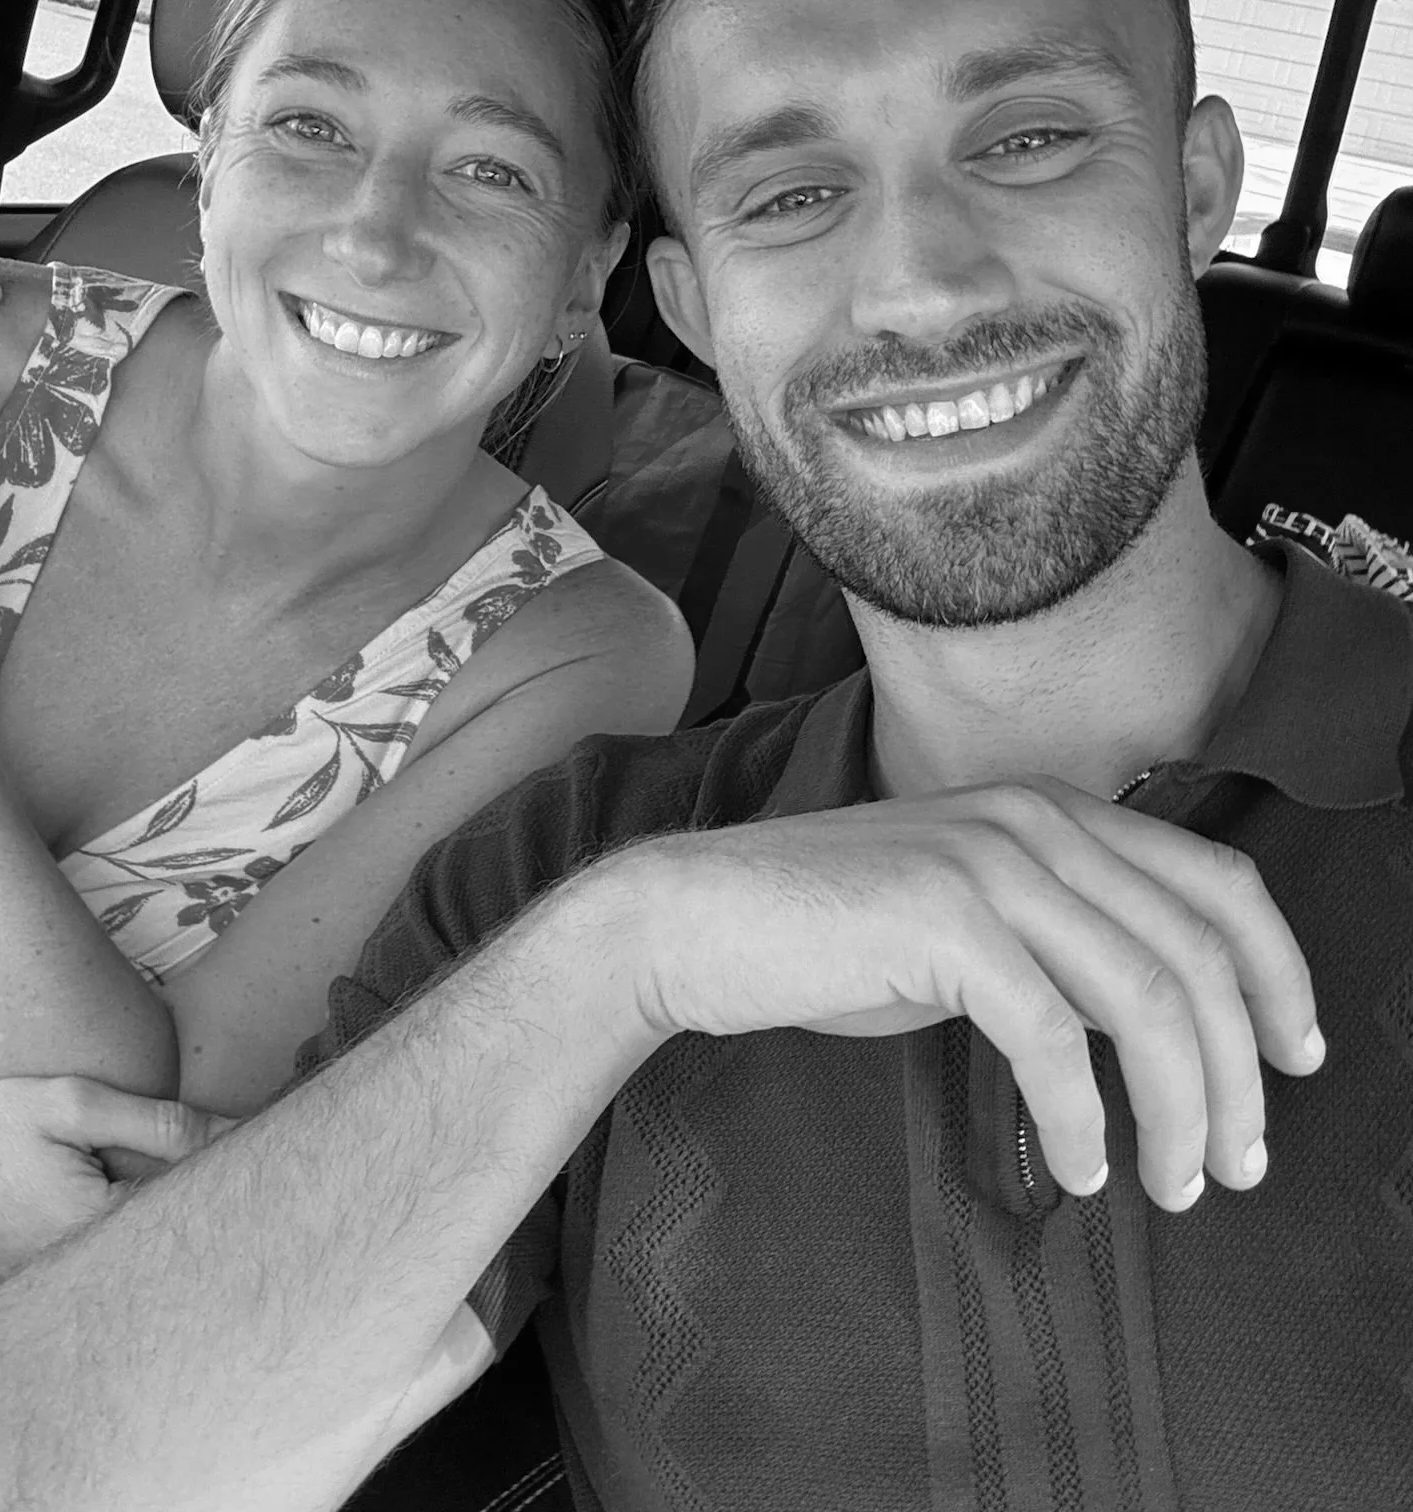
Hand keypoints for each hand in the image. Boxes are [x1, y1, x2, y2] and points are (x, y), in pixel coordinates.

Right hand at [0, 1075, 230, 1285]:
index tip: (245, 1142)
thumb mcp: (71, 1105)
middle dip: (191, 1195)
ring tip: (131, 1169)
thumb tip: (232, 1132)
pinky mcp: (42, 1287)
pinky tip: (100, 1192)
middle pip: (169, 1238)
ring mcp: (61, 1288)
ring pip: (137, 1251)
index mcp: (100, 1230)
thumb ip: (156, 1122)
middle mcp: (85, 1274)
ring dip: (152, 1212)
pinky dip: (115, 1229)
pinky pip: (101, 1261)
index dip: (224, 1174)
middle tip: (200, 1147)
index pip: (193, 1210)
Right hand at [631, 778, 1321, 1211]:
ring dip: (1181, 1108)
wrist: (698, 917)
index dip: (1279, 972)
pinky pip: (1053, 1037)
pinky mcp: (942, 919)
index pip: (1217, 879)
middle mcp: (1036, 818)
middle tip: (1239, 1163)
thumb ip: (1062, 939)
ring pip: (1144, 997)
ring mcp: (988, 861)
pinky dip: (1084, 1118)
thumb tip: (1151, 1021)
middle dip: (1241, 1071)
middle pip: (1197, 950)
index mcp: (1054, 810)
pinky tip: (1080, 1168)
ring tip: (1176, 1184)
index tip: (1296, 1059)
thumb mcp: (969, 915)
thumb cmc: (831, 928)